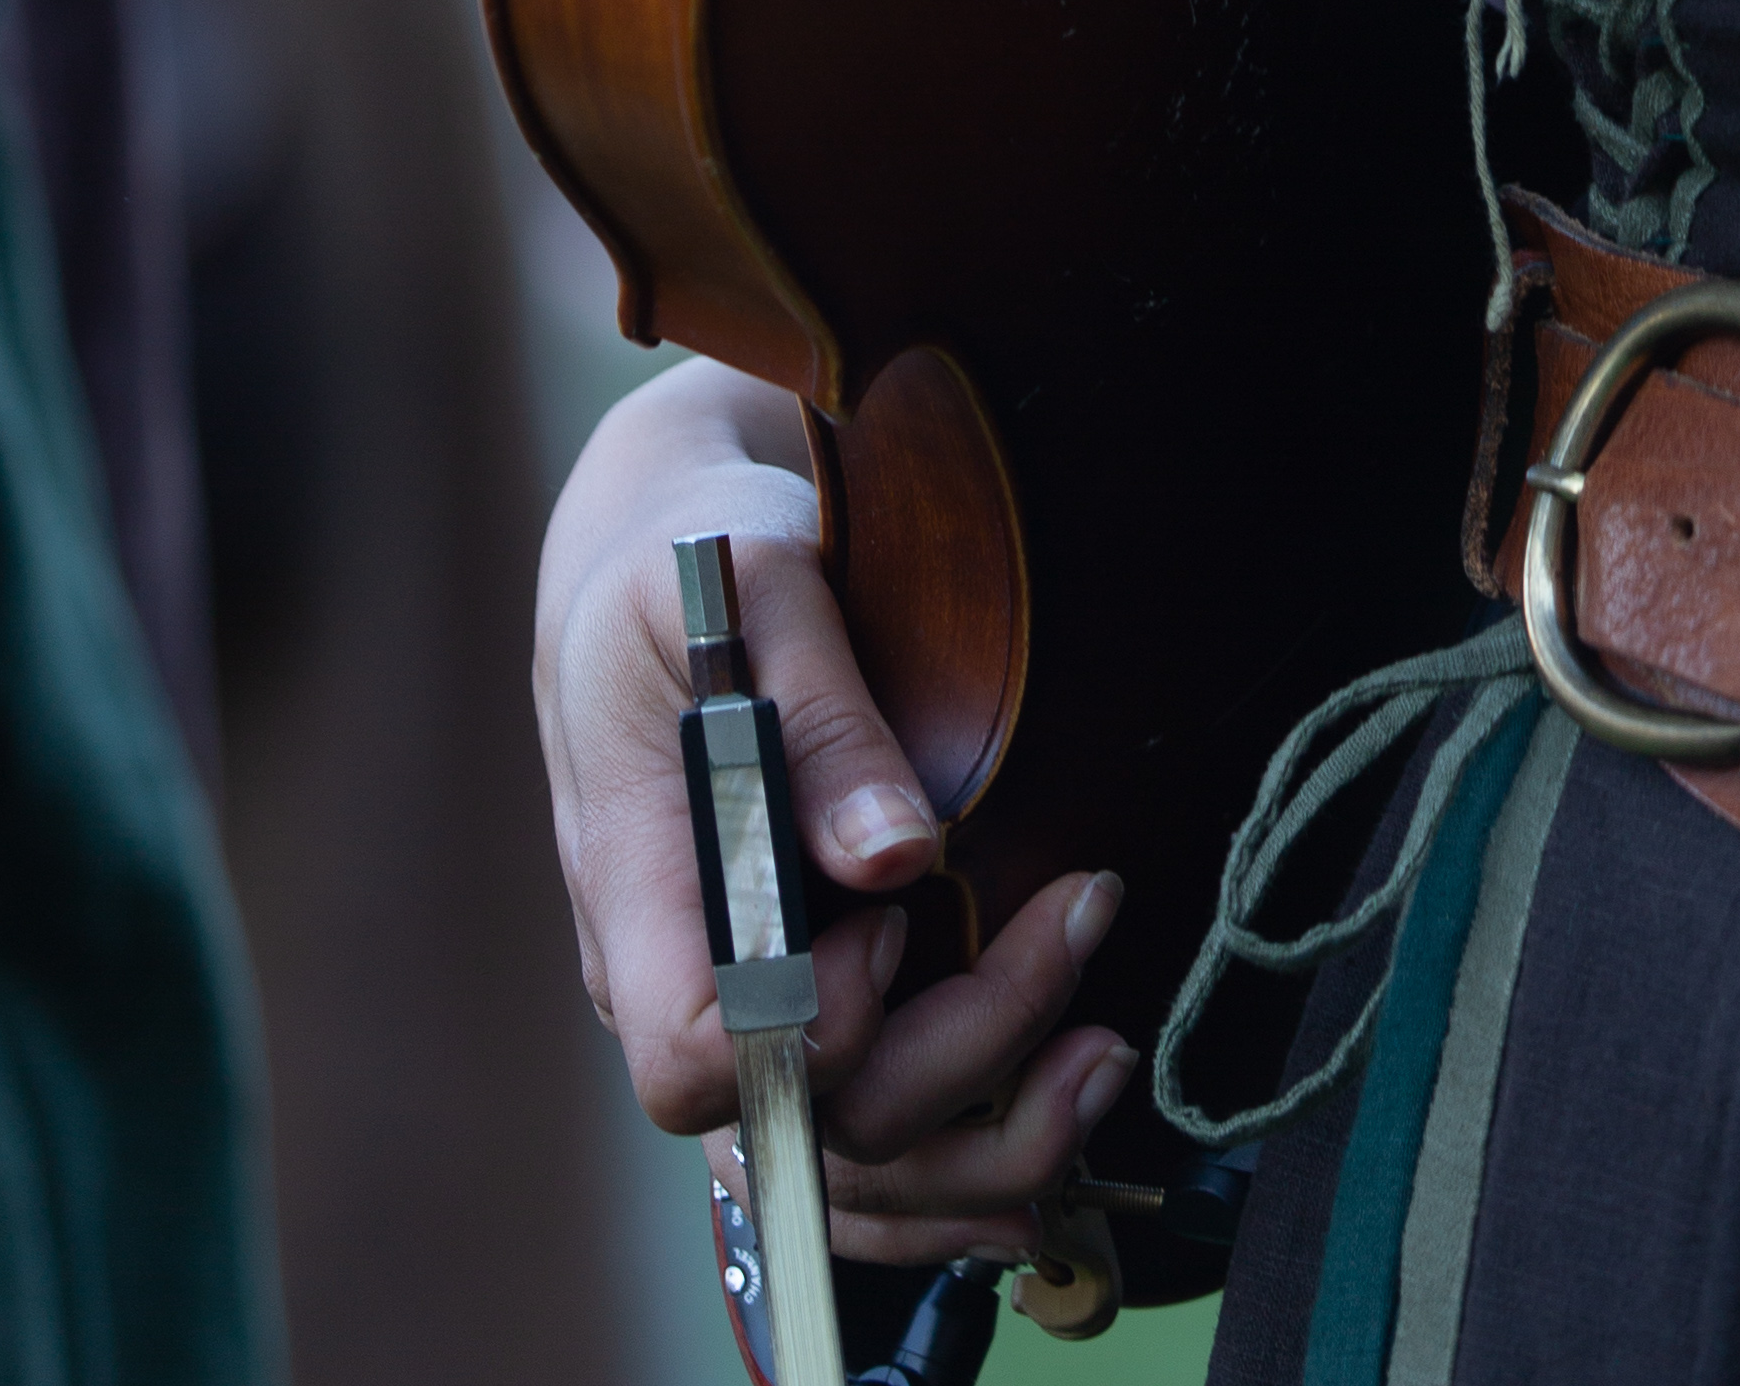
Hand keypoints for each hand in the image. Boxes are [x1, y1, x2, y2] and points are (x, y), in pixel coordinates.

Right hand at [535, 367, 1133, 1262]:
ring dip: (986, 1144)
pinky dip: (954, 1175)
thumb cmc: (692, 563)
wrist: (650, 574)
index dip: (810, 1022)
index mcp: (635, 889)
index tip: (897, 914)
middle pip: (806, 1127)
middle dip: (966, 1057)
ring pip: (843, 1175)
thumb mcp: (752, 586)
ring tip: (1104, 1058)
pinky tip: (1048, 1139)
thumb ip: (824, 715)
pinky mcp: (787, 1008)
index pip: (695, 1054)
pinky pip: (855, 1160)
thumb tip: (901, 856)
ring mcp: (728, 1012)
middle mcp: (669, 986)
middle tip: (1080, 921)